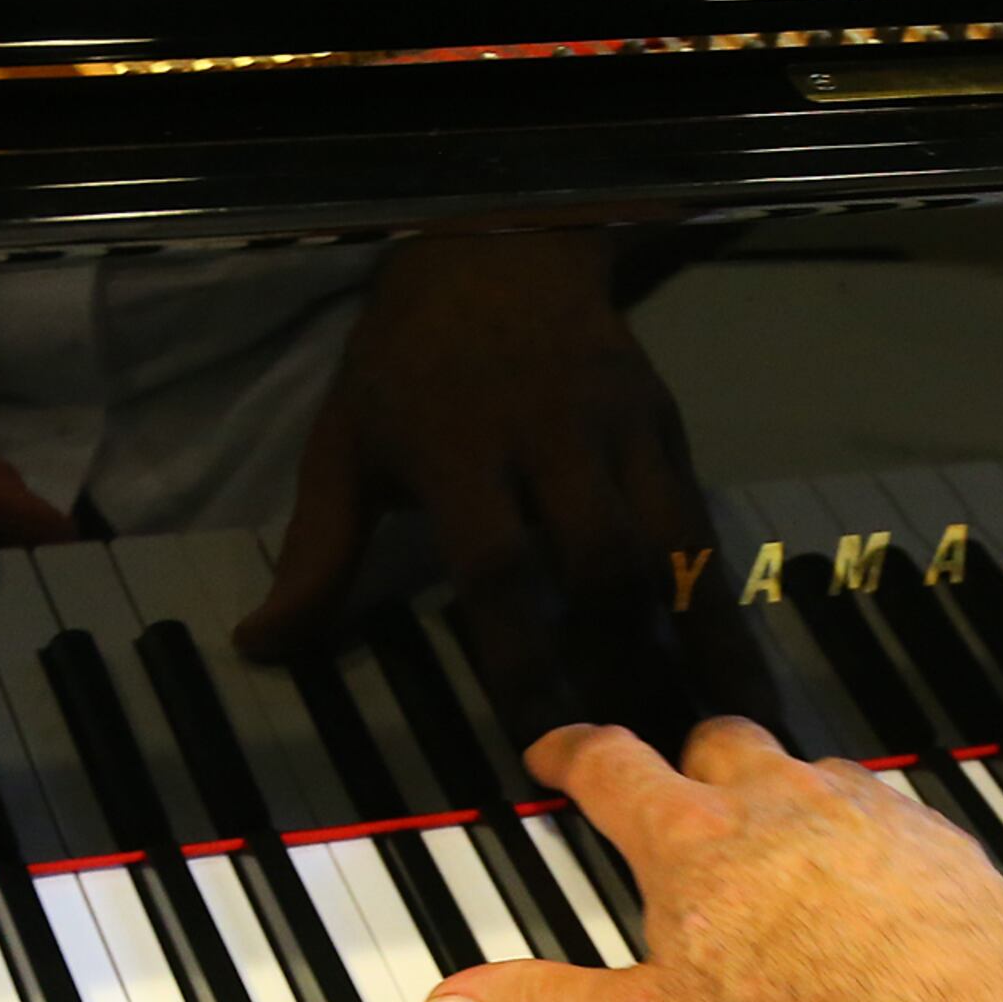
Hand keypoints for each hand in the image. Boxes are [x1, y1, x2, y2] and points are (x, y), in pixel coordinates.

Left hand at [234, 229, 769, 748]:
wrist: (498, 244)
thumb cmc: (406, 363)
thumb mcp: (345, 446)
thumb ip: (317, 554)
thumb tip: (263, 646)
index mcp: (460, 445)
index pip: (498, 567)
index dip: (521, 659)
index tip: (538, 743)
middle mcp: (551, 436)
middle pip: (601, 560)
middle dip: (620, 663)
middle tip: (637, 757)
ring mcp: (619, 428)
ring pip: (673, 545)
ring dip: (695, 646)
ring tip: (714, 736)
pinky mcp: (667, 426)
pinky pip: (705, 527)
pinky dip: (723, 606)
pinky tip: (739, 676)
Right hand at [416, 717, 1002, 1001]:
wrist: (960, 998)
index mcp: (690, 839)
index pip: (611, 766)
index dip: (574, 753)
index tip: (558, 751)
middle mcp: (772, 799)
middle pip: (714, 743)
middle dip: (686, 760)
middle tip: (674, 789)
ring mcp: (855, 807)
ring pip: (803, 768)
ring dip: (780, 792)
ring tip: (773, 838)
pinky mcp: (925, 833)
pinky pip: (883, 810)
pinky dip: (863, 833)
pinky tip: (868, 879)